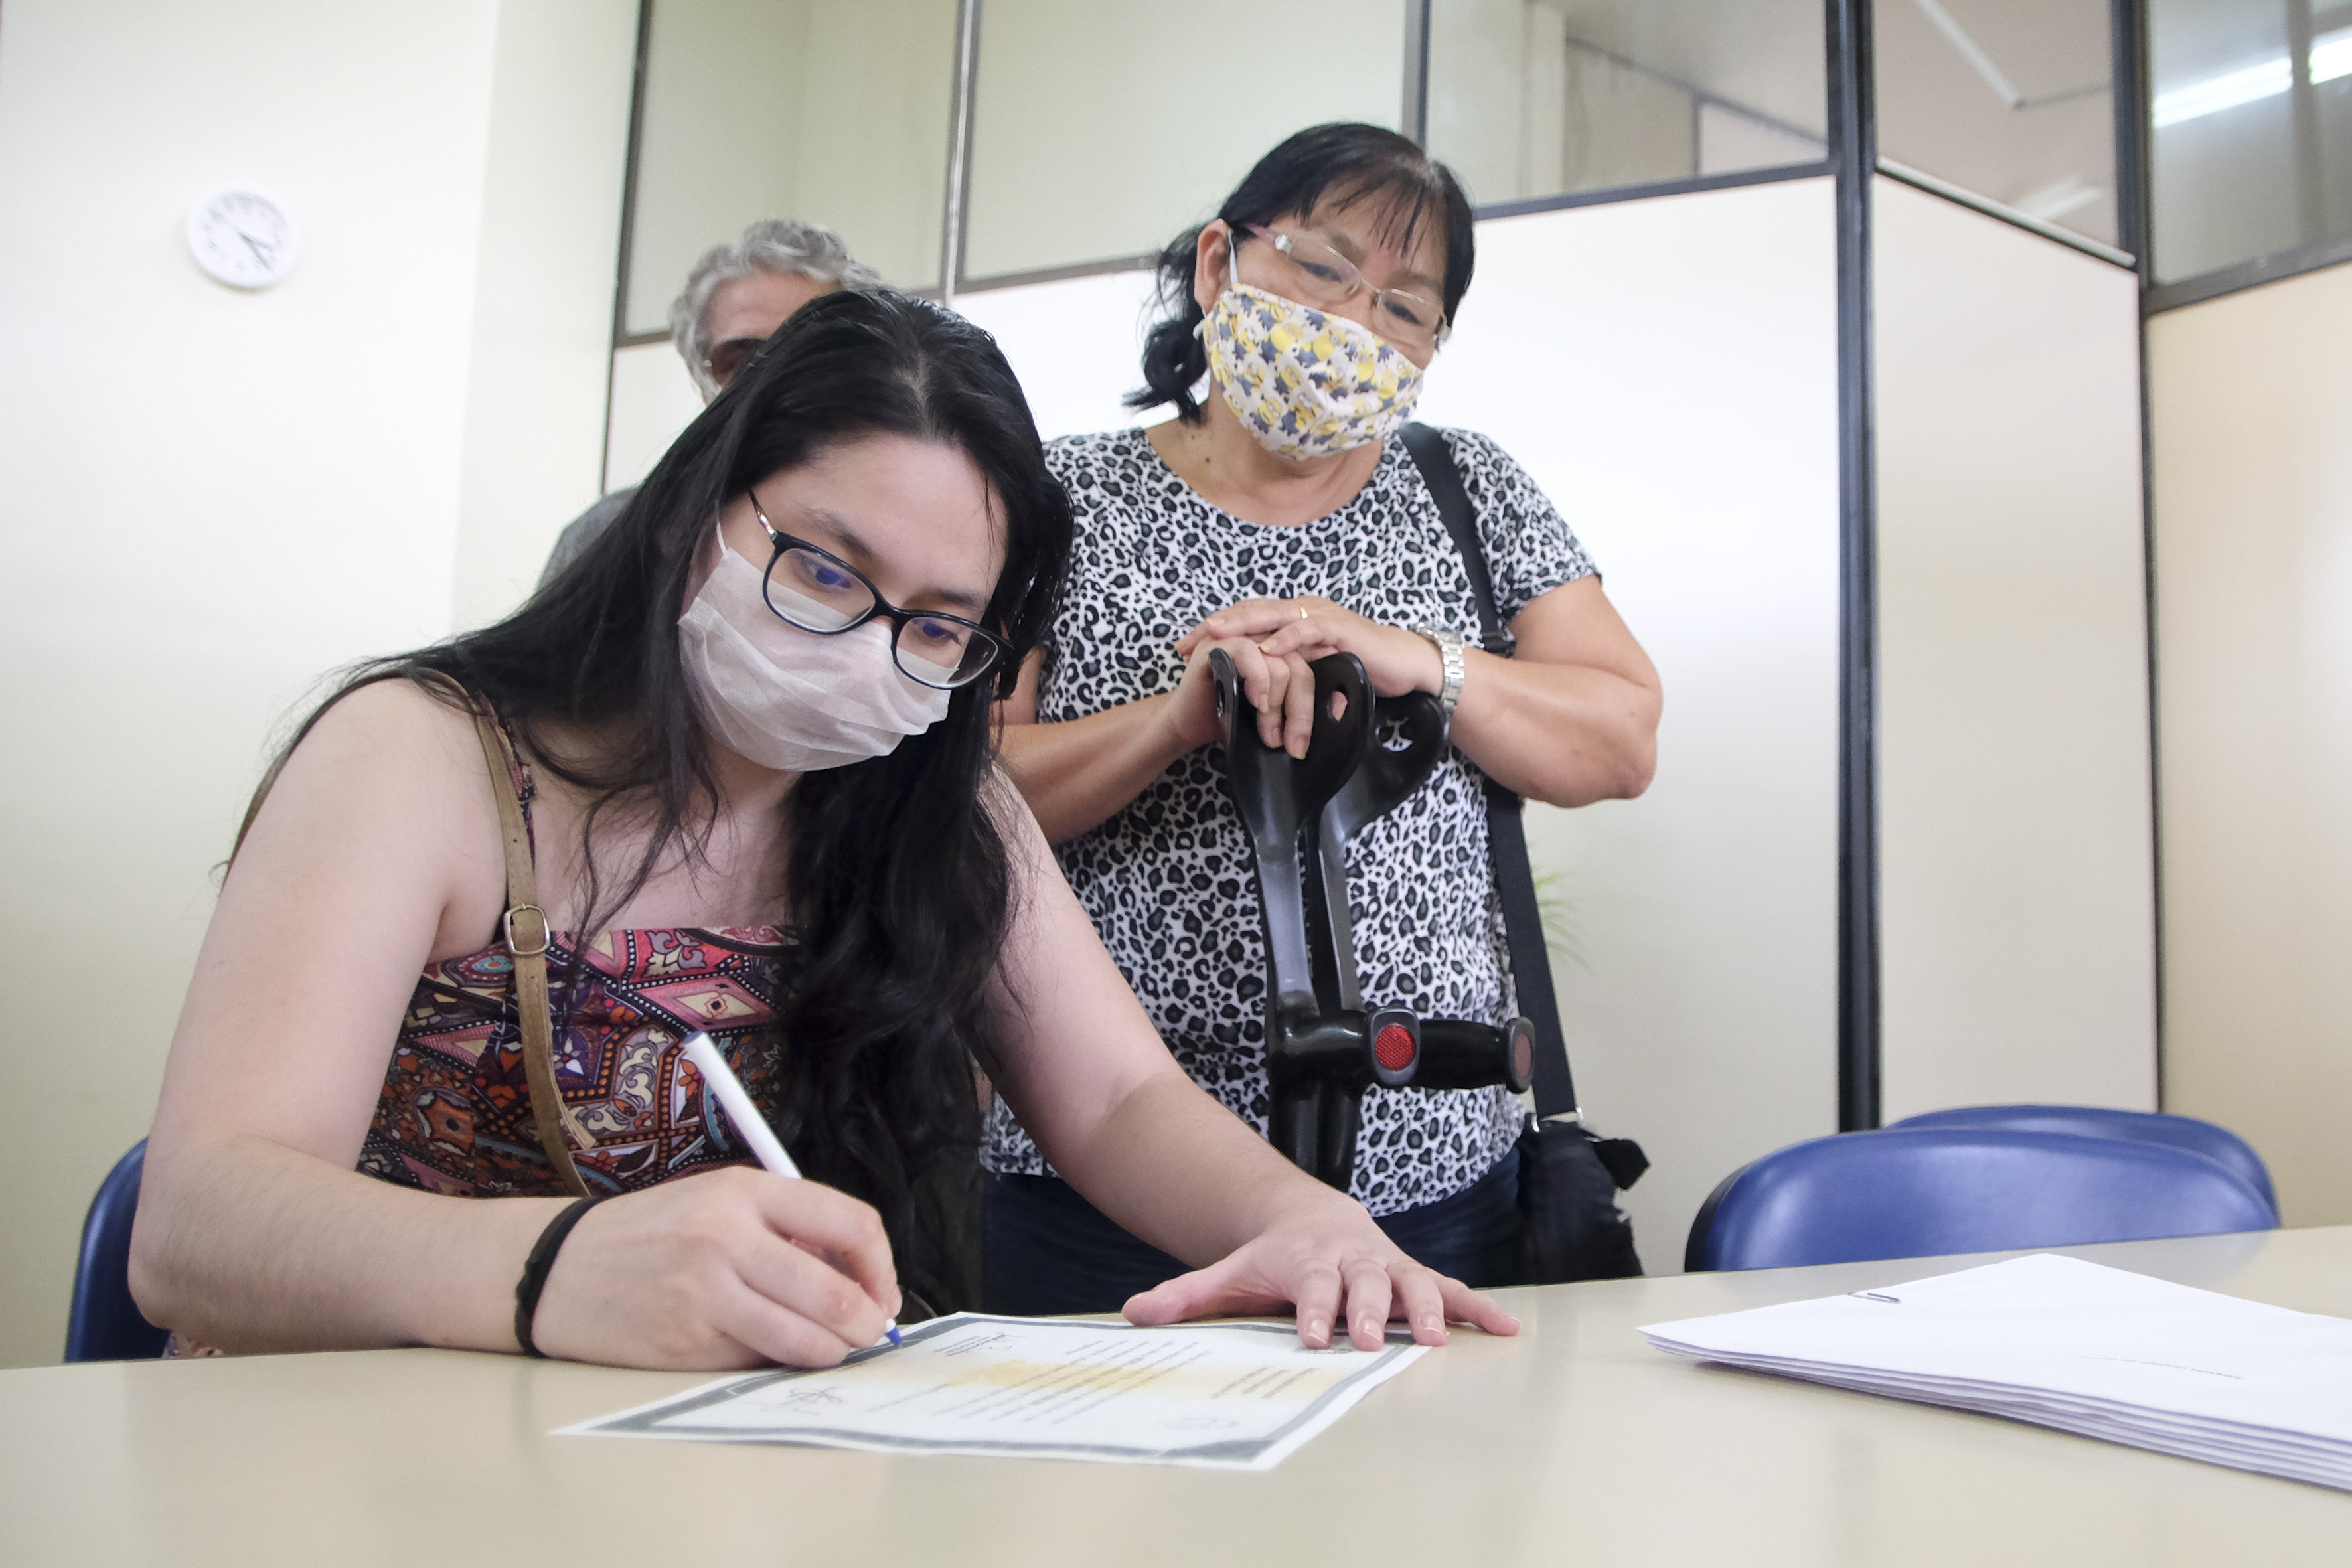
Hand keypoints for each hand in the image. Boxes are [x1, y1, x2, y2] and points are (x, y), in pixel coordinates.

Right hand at [526, 1165, 900, 1370]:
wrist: (555, 1268)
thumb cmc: (650, 1233)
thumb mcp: (720, 1202)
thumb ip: (787, 1229)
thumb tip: (860, 1279)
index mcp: (746, 1193)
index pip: (850, 1224)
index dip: (881, 1266)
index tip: (883, 1291)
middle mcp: (727, 1239)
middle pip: (836, 1294)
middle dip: (867, 1324)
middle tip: (870, 1334)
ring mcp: (704, 1296)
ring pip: (805, 1340)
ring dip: (832, 1353)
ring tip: (831, 1349)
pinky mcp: (684, 1347)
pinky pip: (757, 1364)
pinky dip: (775, 1364)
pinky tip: (767, 1351)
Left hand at [1119, 1198, 1520, 1350]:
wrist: (1311, 1217)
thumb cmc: (1271, 1256)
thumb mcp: (1226, 1272)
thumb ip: (1185, 1294)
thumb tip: (1134, 1313)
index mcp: (1306, 1260)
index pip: (1310, 1286)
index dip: (1313, 1310)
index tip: (1313, 1337)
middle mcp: (1352, 1260)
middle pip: (1364, 1283)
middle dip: (1369, 1310)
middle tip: (1370, 1340)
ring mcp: (1387, 1266)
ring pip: (1413, 1282)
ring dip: (1429, 1308)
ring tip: (1439, 1338)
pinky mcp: (1415, 1276)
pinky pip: (1450, 1288)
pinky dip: (1477, 1307)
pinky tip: (1505, 1329)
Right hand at [1161, 631, 1330, 759]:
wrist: (1185, 725)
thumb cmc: (1226, 718)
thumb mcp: (1272, 713)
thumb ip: (1299, 703)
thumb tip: (1339, 710)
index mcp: (1278, 650)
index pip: (1313, 665)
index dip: (1320, 698)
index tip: (1320, 731)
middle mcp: (1262, 639)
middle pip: (1301, 665)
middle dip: (1301, 711)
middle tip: (1295, 745)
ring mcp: (1240, 637)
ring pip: (1281, 663)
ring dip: (1280, 705)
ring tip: (1270, 734)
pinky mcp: (1219, 644)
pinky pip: (1251, 654)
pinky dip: (1259, 682)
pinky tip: (1258, 704)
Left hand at [1177, 596, 1444, 703]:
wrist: (1405, 665)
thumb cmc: (1361, 667)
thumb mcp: (1314, 669)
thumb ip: (1288, 672)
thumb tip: (1257, 693)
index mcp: (1295, 618)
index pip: (1248, 617)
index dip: (1216, 629)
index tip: (1185, 646)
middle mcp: (1305, 610)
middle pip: (1251, 611)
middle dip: (1216, 625)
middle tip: (1185, 642)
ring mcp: (1322, 617)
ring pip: (1274, 615)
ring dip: (1242, 624)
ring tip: (1214, 635)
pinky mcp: (1341, 630)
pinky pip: (1309, 630)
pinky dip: (1286, 638)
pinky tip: (1265, 647)